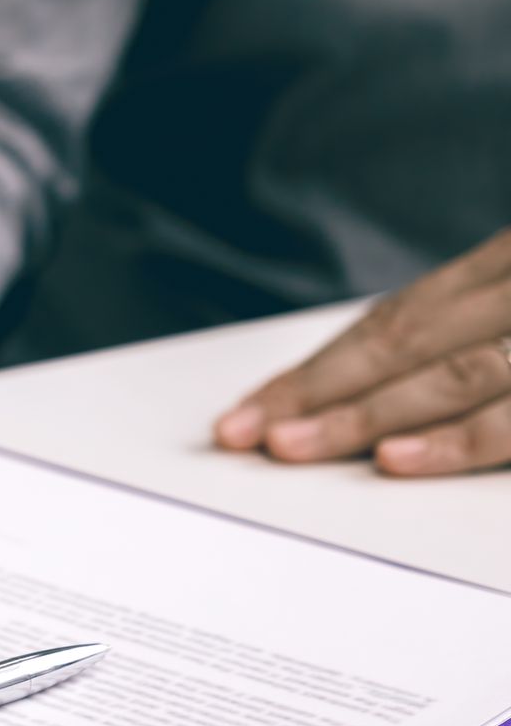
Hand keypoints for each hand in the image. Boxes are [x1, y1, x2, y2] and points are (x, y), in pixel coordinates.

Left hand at [214, 228, 510, 474]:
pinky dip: (454, 442)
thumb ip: (467, 336)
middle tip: (242, 430)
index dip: (319, 368)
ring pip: (451, 377)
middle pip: (404, 343)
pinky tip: (392, 459)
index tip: (249, 409)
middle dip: (316, 391)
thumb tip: (369, 394)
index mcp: (506, 266)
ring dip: (363, 416)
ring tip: (289, 444)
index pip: (395, 322)